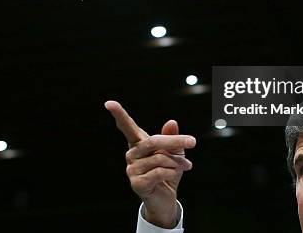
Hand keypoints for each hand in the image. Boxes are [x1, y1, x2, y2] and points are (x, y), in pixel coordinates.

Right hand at [104, 100, 195, 227]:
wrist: (166, 199)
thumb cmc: (168, 172)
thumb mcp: (173, 153)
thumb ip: (171, 137)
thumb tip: (172, 122)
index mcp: (138, 143)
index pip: (126, 126)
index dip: (118, 114)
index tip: (109, 103)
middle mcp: (131, 154)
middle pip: (153, 141)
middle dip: (174, 141)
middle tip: (193, 141)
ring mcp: (132, 169)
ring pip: (160, 159)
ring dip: (177, 162)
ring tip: (186, 165)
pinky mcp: (137, 183)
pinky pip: (160, 172)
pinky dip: (172, 172)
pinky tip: (174, 176)